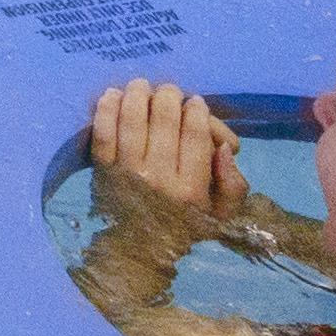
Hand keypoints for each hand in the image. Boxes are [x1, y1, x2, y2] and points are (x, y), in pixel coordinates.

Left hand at [82, 79, 239, 235]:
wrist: (138, 251)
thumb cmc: (184, 226)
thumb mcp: (220, 215)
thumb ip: (233, 185)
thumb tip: (225, 148)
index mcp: (191, 190)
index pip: (195, 136)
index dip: (197, 112)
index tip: (196, 102)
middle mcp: (158, 179)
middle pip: (163, 121)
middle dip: (169, 97)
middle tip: (170, 90)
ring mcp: (127, 173)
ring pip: (132, 121)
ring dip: (137, 95)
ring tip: (142, 85)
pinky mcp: (102, 170)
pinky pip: (103, 133)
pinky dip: (106, 109)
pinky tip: (113, 94)